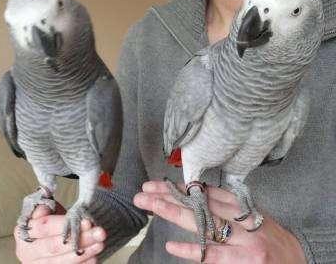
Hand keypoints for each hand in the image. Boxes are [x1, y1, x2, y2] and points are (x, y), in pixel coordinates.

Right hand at [14, 202, 105, 263]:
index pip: (43, 228)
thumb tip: (45, 208)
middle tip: (99, 232)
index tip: (85, 221)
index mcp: (23, 232)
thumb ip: (46, 208)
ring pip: (60, 263)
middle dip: (79, 239)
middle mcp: (27, 252)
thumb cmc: (51, 221)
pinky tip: (94, 257)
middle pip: (53, 247)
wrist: (52, 236)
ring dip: (84, 253)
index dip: (64, 224)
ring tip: (100, 243)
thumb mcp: (48, 210)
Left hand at [134, 181, 305, 263]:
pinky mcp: (242, 261)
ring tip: (150, 206)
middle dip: (169, 197)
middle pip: (198, 203)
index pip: (204, 193)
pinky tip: (171, 245)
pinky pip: (213, 254)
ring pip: (202, 222)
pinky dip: (191, 249)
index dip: (179, 188)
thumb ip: (225, 208)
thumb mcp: (249, 216)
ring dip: (173, 212)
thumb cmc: (270, 238)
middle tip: (144, 193)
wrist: (298, 260)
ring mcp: (241, 240)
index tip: (157, 185)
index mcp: (240, 206)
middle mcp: (239, 219)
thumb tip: (196, 196)